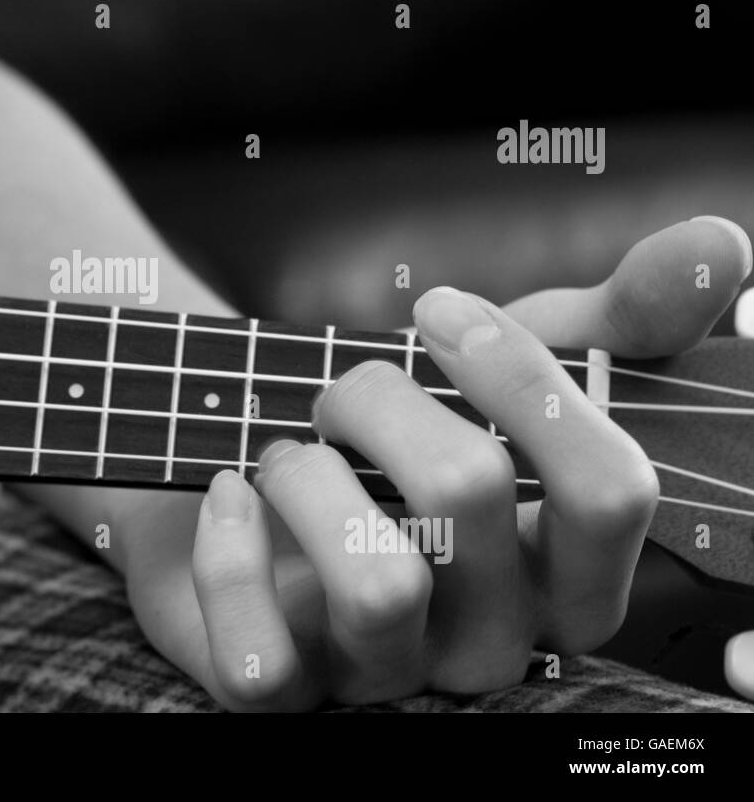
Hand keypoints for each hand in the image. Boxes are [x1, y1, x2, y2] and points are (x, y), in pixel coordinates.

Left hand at [122, 216, 751, 709]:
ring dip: (305, 474)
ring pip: (377, 585)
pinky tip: (229, 494)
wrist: (269, 490)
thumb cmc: (406, 441)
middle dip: (377, 398)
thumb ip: (618, 321)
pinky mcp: (289, 692)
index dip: (523, 374)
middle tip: (336, 391)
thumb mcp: (512, 373)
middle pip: (470, 494)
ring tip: (286, 454)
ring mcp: (391, 677)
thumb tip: (714, 242)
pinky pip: (262, 661)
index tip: (435, 311)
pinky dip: (229, 554)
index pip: (608, 488)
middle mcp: (496, 641)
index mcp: (570, 575)